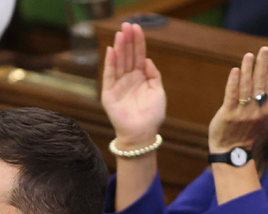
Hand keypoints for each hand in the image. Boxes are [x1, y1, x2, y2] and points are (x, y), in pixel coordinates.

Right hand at [101, 23, 166, 148]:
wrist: (142, 134)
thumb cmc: (152, 115)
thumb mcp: (158, 91)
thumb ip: (153, 75)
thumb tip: (147, 60)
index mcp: (140, 77)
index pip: (138, 55)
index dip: (138, 42)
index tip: (137, 28)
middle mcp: (128, 79)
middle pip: (127, 56)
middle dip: (127, 40)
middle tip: (126, 25)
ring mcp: (118, 85)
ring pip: (118, 63)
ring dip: (119, 48)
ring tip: (119, 34)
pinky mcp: (109, 94)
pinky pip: (109, 76)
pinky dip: (110, 63)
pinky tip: (111, 51)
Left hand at [207, 47, 267, 154]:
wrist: (231, 152)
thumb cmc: (247, 132)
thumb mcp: (265, 117)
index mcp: (266, 109)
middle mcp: (257, 110)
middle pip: (261, 83)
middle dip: (263, 65)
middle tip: (264, 48)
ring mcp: (243, 112)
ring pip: (247, 88)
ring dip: (248, 70)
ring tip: (249, 55)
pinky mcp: (228, 115)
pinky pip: (232, 96)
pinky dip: (233, 83)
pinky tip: (235, 70)